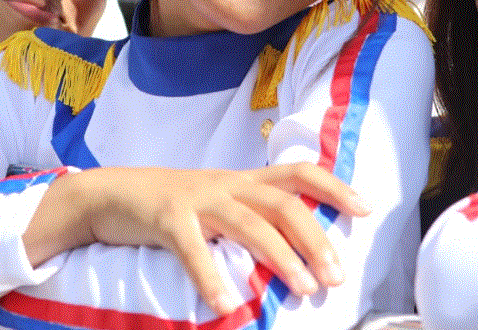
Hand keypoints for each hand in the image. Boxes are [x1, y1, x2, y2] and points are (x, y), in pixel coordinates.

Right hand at [31, 162, 371, 316]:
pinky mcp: (166, 218)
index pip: (297, 173)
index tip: (366, 208)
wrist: (110, 193)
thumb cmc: (172, 208)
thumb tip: (297, 255)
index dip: (333, 186)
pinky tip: (226, 305)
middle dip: (314, 238)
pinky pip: (192, 248)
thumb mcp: (217, 205)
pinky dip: (210, 277)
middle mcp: (226, 185)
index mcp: (243, 182)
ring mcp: (196, 199)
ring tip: (303, 289)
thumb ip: (252, 220)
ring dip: (279, 256)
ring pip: (248, 222)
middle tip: (336, 276)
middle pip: (281, 202)